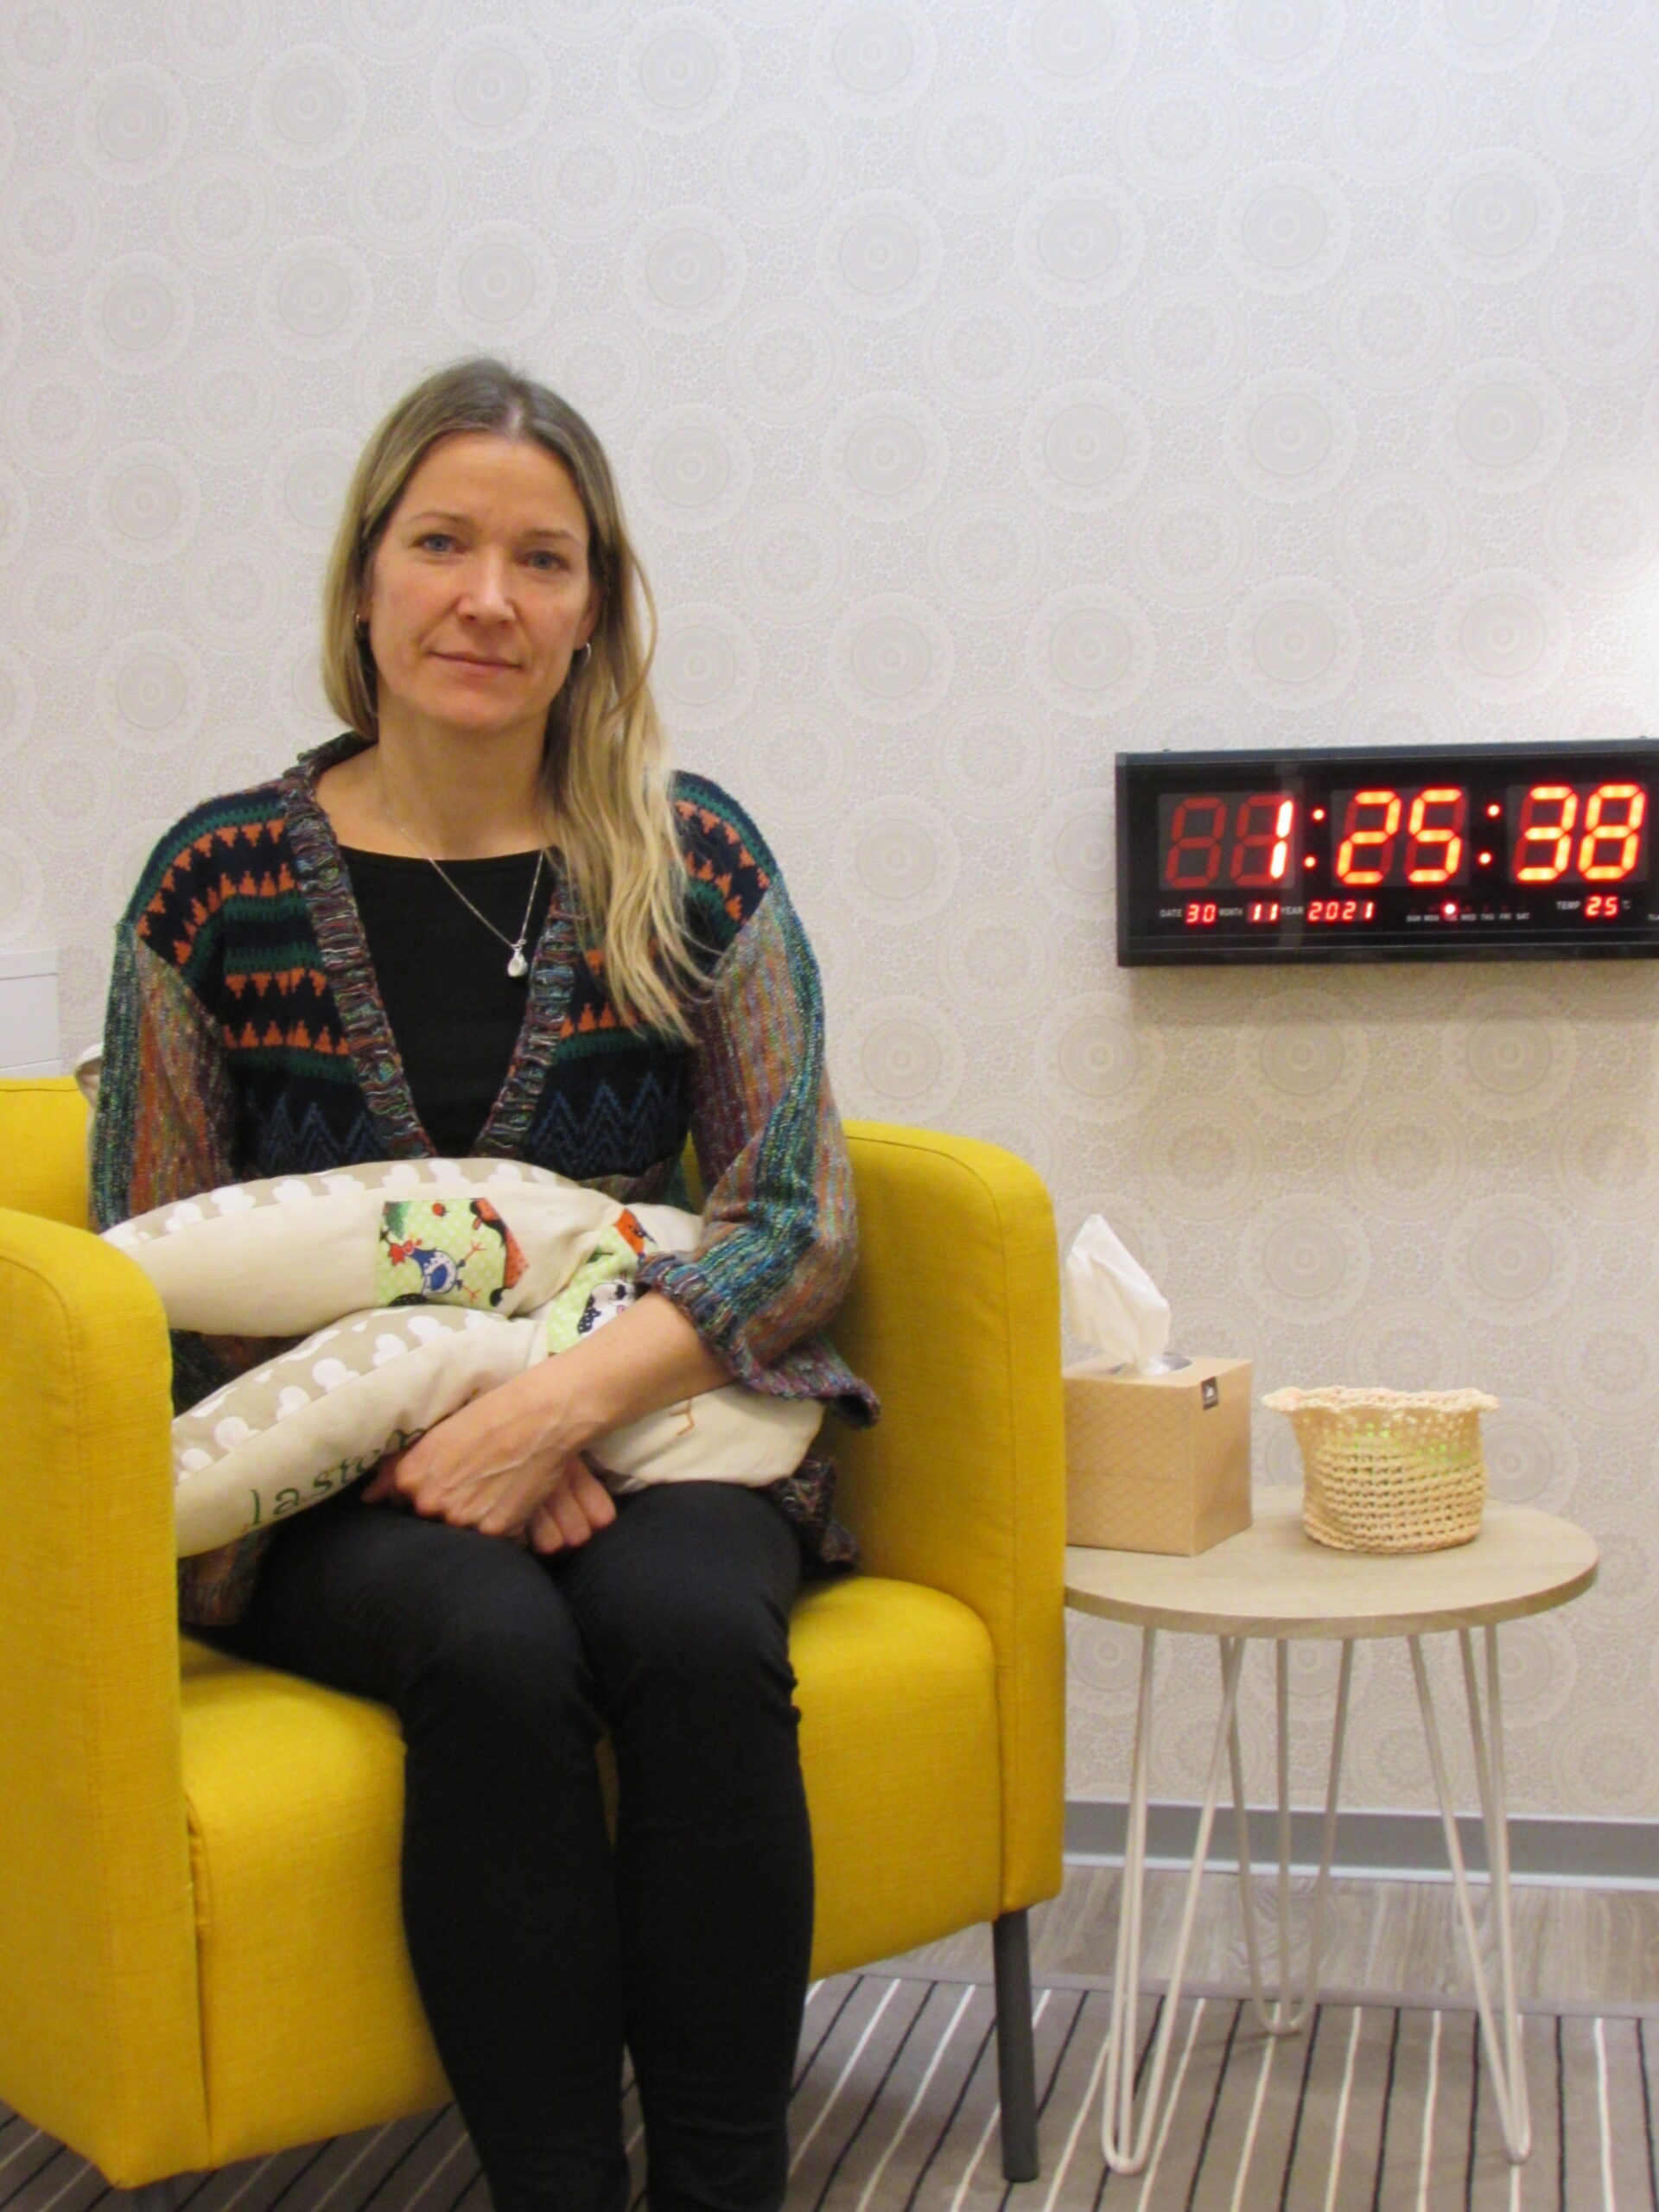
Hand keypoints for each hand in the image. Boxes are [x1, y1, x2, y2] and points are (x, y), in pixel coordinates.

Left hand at [359, 1365, 614, 1543]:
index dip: (424, 1493)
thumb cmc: (491, 1416)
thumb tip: (368, 1498)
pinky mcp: (495, 1531)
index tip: (445, 1481)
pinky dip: (500, 1522)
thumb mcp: (437, 1435)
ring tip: (495, 1486)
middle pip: (430, 1522)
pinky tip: (511, 1495)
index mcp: (410, 1478)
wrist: (541, 1416)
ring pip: (461, 1532)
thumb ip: (398, 1471)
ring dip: (474, 1517)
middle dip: (448, 1507)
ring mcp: (462, 1520)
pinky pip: (491, 1537)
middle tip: (475, 1482)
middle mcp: (430, 1503)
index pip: (401, 1505)